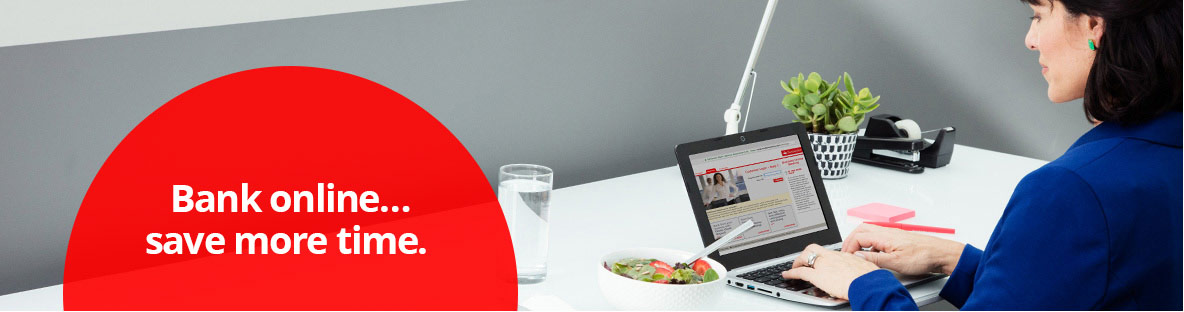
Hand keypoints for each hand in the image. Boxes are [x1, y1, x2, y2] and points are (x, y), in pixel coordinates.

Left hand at [781, 244, 877, 299]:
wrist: (868, 283)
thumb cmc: (870, 279)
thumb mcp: (866, 268)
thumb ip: (860, 267)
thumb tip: (863, 269)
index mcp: (844, 255)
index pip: (828, 252)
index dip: (821, 255)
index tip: (820, 259)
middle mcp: (832, 257)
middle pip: (814, 248)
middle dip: (806, 254)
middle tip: (803, 261)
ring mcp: (823, 264)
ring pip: (805, 256)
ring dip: (798, 262)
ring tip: (794, 267)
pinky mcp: (817, 275)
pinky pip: (800, 272)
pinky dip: (791, 273)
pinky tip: (787, 275)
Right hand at [841, 223, 965, 275]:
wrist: (941, 254)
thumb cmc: (924, 256)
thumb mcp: (896, 262)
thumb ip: (874, 259)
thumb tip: (858, 257)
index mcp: (884, 236)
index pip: (858, 237)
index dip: (849, 247)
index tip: (847, 257)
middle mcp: (887, 232)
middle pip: (861, 230)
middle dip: (850, 240)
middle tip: (846, 252)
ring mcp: (893, 234)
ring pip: (869, 232)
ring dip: (860, 241)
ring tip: (857, 254)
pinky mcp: (898, 239)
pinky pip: (878, 237)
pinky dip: (870, 245)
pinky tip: (874, 255)